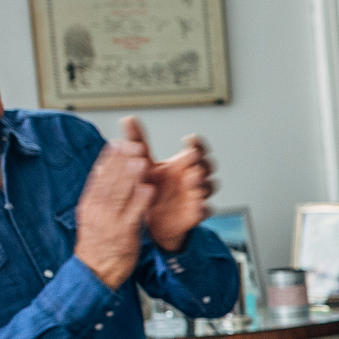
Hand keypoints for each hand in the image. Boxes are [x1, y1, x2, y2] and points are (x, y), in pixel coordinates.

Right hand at [72, 140, 154, 289]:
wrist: (94, 272)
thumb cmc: (97, 244)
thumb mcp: (92, 216)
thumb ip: (100, 196)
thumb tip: (106, 173)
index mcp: (89, 203)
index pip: (98, 176)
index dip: (109, 159)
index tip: (118, 143)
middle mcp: (97, 210)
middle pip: (109, 181)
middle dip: (122, 161)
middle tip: (133, 144)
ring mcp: (109, 221)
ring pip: (120, 194)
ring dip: (131, 176)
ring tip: (142, 159)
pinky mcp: (123, 233)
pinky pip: (133, 214)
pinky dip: (140, 200)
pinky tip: (149, 188)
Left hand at [121, 118, 216, 251]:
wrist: (147, 219)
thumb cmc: (147, 188)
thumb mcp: (140, 163)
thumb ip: (136, 141)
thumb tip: (128, 119)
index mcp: (181, 164)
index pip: (197, 150)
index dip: (197, 144)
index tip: (191, 140)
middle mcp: (191, 178)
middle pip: (207, 166)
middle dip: (202, 161)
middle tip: (192, 157)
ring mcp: (195, 196)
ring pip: (209, 186)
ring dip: (203, 182)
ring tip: (191, 180)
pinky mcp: (195, 214)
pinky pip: (205, 210)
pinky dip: (203, 207)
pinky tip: (196, 204)